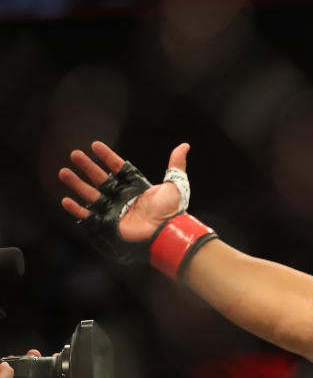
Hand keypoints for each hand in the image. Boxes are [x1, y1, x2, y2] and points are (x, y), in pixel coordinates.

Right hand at [60, 141, 189, 241]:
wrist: (167, 232)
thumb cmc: (172, 211)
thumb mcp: (175, 185)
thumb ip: (176, 166)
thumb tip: (184, 146)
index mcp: (136, 187)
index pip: (118, 168)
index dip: (106, 157)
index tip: (95, 145)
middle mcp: (122, 197)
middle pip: (100, 178)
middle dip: (87, 166)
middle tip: (74, 154)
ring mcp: (114, 210)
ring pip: (90, 194)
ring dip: (76, 183)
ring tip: (63, 172)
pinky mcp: (108, 223)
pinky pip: (88, 216)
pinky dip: (76, 209)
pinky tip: (66, 200)